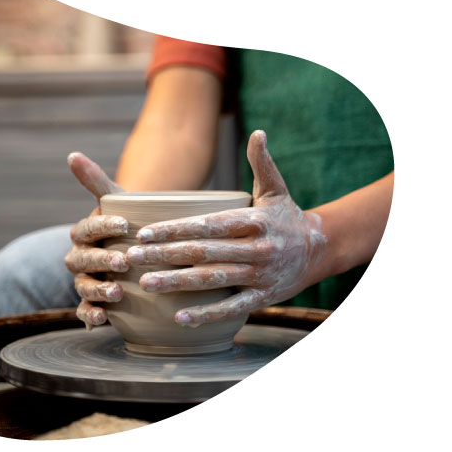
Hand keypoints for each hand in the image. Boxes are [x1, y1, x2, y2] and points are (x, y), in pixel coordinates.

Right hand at [63, 152, 129, 328]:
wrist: (136, 248)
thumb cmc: (127, 224)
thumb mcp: (116, 201)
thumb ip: (94, 180)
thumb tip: (72, 154)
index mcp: (83, 233)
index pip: (88, 228)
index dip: (104, 226)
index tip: (125, 224)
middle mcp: (79, 258)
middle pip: (83, 260)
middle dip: (102, 261)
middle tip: (124, 262)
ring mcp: (84, 281)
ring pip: (83, 286)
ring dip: (98, 291)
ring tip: (117, 293)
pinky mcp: (91, 302)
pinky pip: (84, 311)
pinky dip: (91, 315)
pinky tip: (104, 318)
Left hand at [126, 130, 326, 326]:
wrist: (320, 251)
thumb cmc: (286, 217)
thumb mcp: (277, 189)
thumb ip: (263, 162)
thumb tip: (258, 132)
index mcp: (253, 221)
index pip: (206, 225)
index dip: (174, 230)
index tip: (143, 233)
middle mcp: (256, 249)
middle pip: (202, 253)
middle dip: (164, 255)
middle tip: (130, 257)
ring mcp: (259, 275)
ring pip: (211, 280)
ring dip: (176, 283)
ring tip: (145, 283)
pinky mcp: (262, 297)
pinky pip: (231, 308)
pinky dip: (205, 314)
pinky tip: (179, 319)